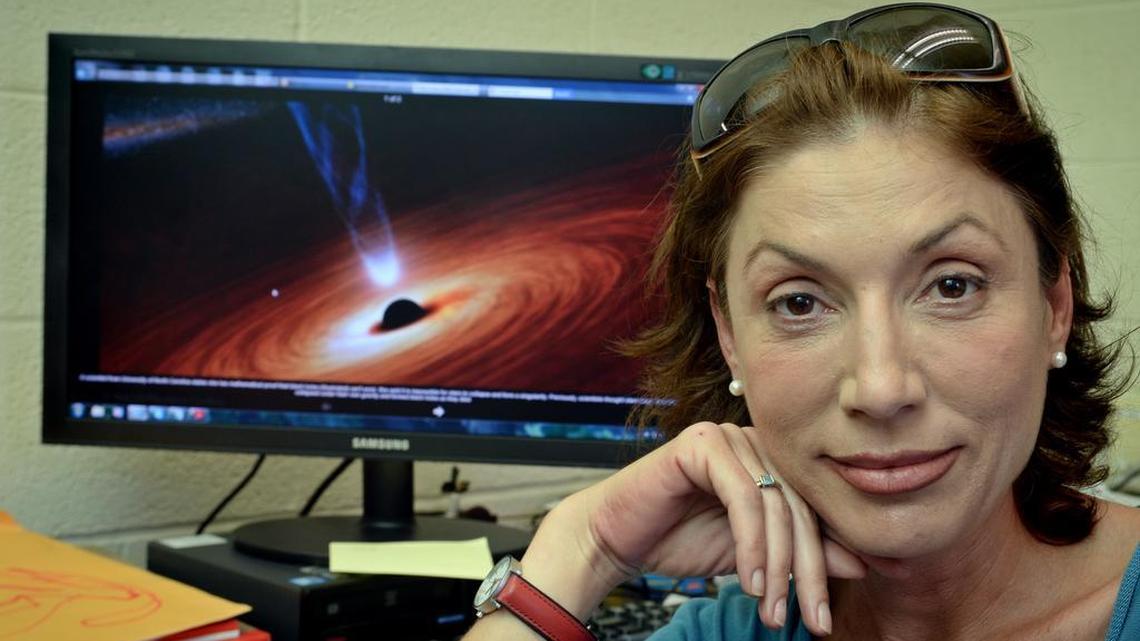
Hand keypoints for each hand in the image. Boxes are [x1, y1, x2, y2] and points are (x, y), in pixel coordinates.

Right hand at [572, 421, 865, 635]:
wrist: (616, 537)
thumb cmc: (679, 540)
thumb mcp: (753, 557)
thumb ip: (800, 553)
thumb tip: (863, 564)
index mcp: (770, 461)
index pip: (813, 510)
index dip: (826, 564)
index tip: (827, 617)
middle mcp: (753, 441)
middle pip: (798, 508)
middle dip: (807, 573)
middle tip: (811, 621)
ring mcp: (728, 437)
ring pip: (774, 506)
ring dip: (778, 567)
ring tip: (771, 611)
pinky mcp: (701, 444)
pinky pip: (743, 497)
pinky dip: (751, 545)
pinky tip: (748, 582)